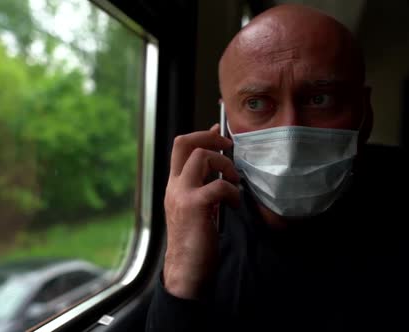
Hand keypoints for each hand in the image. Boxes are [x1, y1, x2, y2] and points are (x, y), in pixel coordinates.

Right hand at [163, 124, 239, 298]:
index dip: (202, 134)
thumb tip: (217, 166)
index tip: (219, 132)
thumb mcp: (196, 208)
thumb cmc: (194, 241)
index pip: (181, 146)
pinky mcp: (194, 206)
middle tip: (229, 148)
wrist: (185, 271)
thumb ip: (203, 186)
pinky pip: (217, 185)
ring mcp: (182, 194)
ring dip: (224, 165)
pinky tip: (234, 205)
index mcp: (175, 185)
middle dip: (211, 138)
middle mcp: (174, 186)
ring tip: (234, 182)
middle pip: (185, 143)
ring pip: (201, 157)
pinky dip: (232, 192)